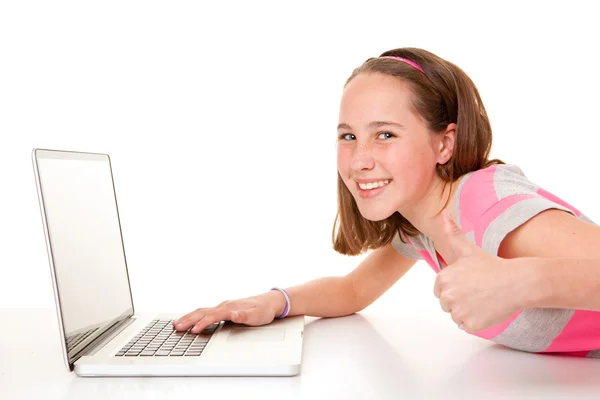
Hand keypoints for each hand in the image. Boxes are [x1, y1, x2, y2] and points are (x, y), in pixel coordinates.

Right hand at [172, 290, 285, 332]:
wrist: (269, 302)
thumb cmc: (262, 310)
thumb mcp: (256, 315)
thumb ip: (242, 315)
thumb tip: (232, 314)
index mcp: (230, 308)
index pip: (212, 316)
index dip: (202, 324)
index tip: (193, 331)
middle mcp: (224, 306)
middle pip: (203, 312)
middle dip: (188, 320)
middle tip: (176, 328)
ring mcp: (223, 306)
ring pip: (202, 311)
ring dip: (189, 317)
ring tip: (177, 324)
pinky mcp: (223, 309)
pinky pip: (206, 312)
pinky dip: (195, 316)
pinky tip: (191, 320)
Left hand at [433, 209, 525, 332]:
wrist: (517, 282)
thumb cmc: (492, 265)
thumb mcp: (468, 249)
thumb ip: (452, 232)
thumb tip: (442, 213)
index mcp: (442, 278)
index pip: (440, 290)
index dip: (456, 286)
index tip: (470, 282)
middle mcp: (446, 295)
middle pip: (447, 304)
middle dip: (461, 299)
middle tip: (479, 290)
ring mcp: (458, 311)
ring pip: (456, 315)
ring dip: (468, 310)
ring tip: (484, 298)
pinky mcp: (470, 324)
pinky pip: (467, 325)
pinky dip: (476, 321)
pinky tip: (487, 309)